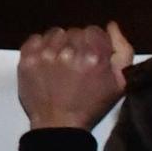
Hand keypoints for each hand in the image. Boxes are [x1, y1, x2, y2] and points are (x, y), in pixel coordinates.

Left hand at [17, 22, 133, 131]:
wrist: (58, 124)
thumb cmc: (91, 105)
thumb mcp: (119, 83)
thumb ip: (123, 51)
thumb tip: (111, 25)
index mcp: (95, 56)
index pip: (94, 30)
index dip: (93, 43)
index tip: (89, 56)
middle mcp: (70, 51)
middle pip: (75, 31)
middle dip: (76, 44)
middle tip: (75, 62)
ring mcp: (46, 53)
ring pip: (56, 33)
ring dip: (59, 44)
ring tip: (60, 62)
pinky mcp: (28, 58)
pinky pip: (36, 38)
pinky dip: (41, 47)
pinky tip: (46, 61)